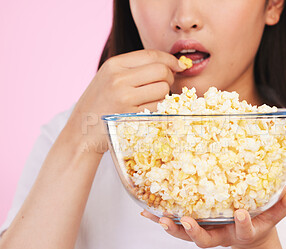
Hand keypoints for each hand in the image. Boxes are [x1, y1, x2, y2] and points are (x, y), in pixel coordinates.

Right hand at [65, 49, 186, 153]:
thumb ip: (134, 68)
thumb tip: (170, 63)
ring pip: (163, 89)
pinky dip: (159, 108)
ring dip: (165, 95)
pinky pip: (158, 107)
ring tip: (152, 99)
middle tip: (166, 84)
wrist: (81, 131)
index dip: (170, 60)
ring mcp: (124, 98)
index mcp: (114, 65)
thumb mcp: (109, 77)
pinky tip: (148, 109)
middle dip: (170, 77)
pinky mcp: (131, 116)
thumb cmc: (100, 103)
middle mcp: (119, 79)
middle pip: (161, 71)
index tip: (179, 65)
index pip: (151, 55)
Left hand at [141, 185, 285, 248]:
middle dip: (195, 232)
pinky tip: (147, 212)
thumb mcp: (275, 213)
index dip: (243, 223)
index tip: (241, 212)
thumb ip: (285, 203)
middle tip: (186, 221)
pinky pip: (176, 225)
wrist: (249, 232)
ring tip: (159, 218)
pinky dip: (162, 220)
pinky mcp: (195, 225)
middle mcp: (221, 234)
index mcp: (244, 231)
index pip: (244, 230)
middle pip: (205, 240)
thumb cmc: (261, 219)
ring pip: (187, 235)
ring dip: (172, 228)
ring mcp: (206, 231)